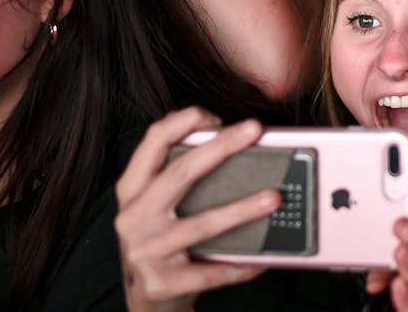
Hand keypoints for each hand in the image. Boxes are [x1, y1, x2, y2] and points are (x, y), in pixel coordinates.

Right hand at [114, 108, 276, 311]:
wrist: (147, 300)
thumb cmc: (161, 241)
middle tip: (255, 129)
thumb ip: (179, 176)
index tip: (214, 114)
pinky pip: (212, 270)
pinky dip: (243, 264)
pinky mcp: (161, 283)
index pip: (151, 143)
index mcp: (132, 192)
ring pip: (202, 224)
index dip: (181, 122)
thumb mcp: (157, 207)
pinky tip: (265, 257)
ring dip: (243, 209)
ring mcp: (145, 252)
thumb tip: (232, 139)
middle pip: (180, 174)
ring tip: (275, 197)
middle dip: (221, 147)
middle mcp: (133, 218)